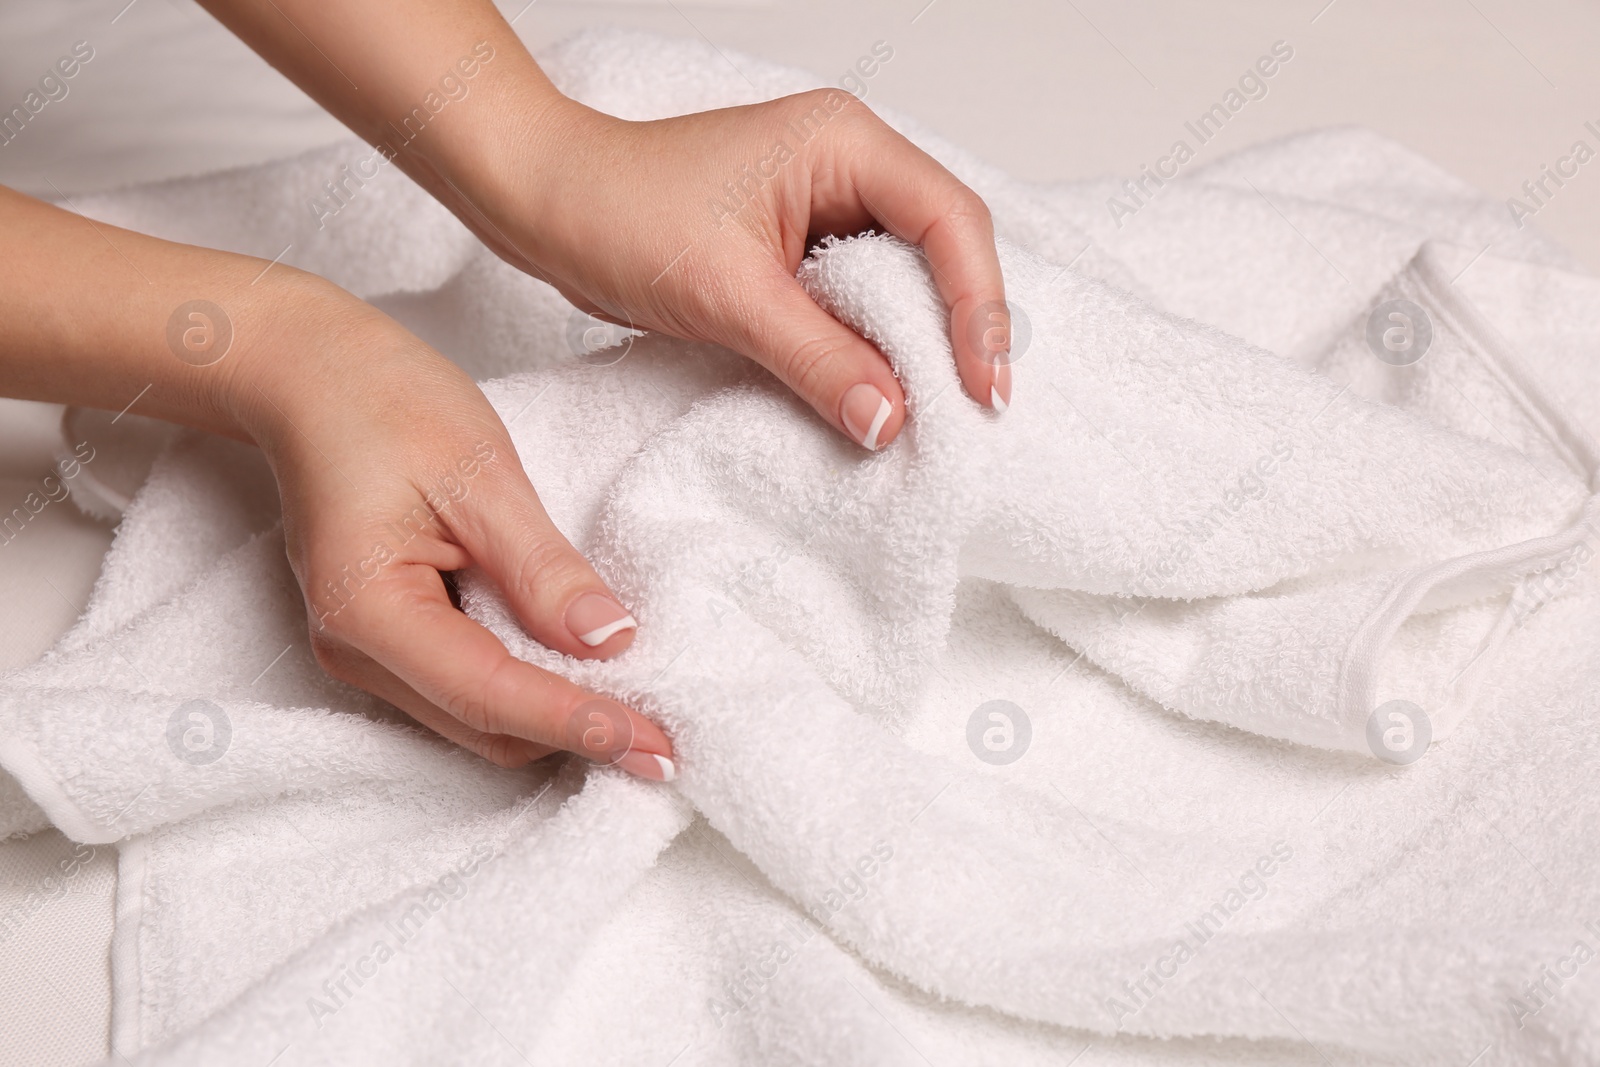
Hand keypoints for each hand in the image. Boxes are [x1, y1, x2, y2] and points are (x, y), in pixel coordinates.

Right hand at [236, 283, 674, 775]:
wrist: (311, 376)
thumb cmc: (385, 404)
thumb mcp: (482, 475)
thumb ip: (543, 567)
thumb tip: (611, 640)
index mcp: (368, 611)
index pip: (491, 696)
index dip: (578, 723)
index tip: (656, 744)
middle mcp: (356, 651)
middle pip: (486, 729)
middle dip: (576, 737)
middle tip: (668, 741)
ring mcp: (366, 652)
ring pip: (479, 723)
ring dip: (557, 723)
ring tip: (642, 715)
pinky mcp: (388, 640)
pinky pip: (468, 690)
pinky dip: (530, 692)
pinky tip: (586, 677)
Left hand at [467, 89, 1011, 449]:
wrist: (544, 204)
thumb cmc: (618, 212)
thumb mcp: (727, 295)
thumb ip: (817, 358)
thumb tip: (891, 420)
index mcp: (844, 143)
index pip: (950, 221)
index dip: (978, 309)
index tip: (981, 389)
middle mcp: (848, 164)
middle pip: (945, 247)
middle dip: (963, 329)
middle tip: (975, 410)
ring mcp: (826, 204)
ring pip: (907, 277)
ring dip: (922, 343)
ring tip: (940, 412)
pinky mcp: (799, 246)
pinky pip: (861, 297)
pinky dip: (875, 346)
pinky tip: (881, 391)